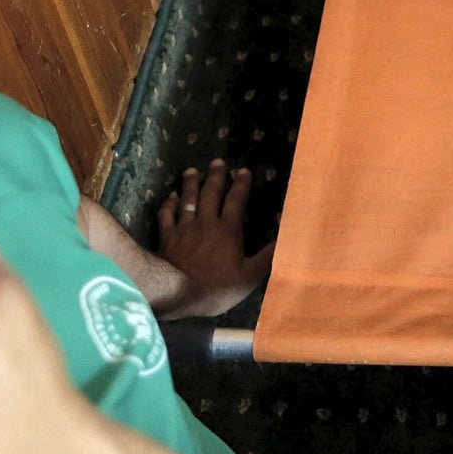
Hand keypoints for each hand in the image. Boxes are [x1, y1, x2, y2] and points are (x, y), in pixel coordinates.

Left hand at [156, 160, 275, 317]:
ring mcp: (184, 229)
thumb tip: (286, 239)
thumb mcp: (249, 277)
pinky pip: (166, 216)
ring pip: (188, 200)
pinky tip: (171, 196)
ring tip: (193, 170)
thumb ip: (267, 257)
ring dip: (191, 184)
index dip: (240, 185)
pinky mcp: (167, 238)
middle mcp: (206, 223)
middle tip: (217, 161)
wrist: (176, 291)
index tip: (243, 170)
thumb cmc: (216, 287)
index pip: (236, 201)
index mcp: (228, 230)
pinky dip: (168, 204)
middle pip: (211, 194)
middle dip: (216, 177)